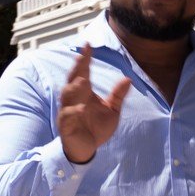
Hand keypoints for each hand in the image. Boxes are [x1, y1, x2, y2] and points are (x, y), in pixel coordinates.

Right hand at [58, 43, 129, 165]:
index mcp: (84, 93)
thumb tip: (128, 79)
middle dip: (77, 69)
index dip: (85, 59)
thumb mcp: (112, 111)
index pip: (83, 72)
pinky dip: (73, 112)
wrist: (86, 149)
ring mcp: (68, 112)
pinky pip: (67, 117)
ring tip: (84, 80)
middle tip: (82, 57)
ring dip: (75, 88)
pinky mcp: (66, 126)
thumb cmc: (96, 128)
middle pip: (73, 80)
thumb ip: (118, 96)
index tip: (88, 45)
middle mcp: (73, 100)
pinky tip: (81, 108)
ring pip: (67, 97)